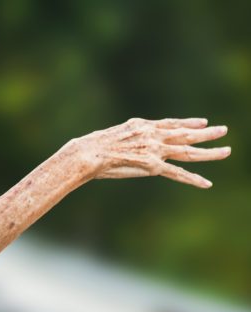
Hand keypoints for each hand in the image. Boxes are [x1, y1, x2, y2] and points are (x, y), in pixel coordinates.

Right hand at [80, 117, 230, 187]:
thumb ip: (126, 137)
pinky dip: (193, 179)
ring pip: (188, 152)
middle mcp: (153, 135)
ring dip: (209, 152)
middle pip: (185, 134)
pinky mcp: (153, 166)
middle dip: (206, 133)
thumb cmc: (93, 146)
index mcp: (142, 126)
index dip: (188, 122)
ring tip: (226, 151)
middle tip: (223, 130)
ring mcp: (155, 150)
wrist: (90, 153)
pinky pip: (178, 174)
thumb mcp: (112, 135)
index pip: (171, 123)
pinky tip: (207, 183)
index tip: (201, 121)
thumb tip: (123, 143)